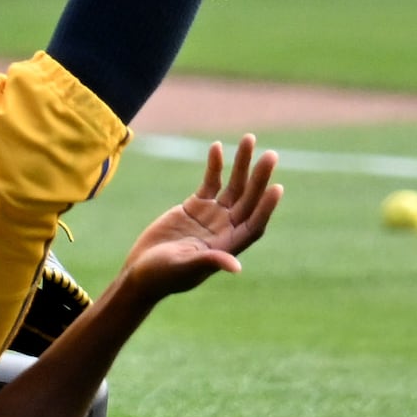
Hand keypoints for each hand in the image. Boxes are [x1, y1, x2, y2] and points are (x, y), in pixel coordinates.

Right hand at [114, 135, 281, 305]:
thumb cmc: (162, 276)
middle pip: (248, 200)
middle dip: (259, 177)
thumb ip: (209, 261)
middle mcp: (226, 229)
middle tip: (271, 155)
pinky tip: (217, 147)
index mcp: (228, 246)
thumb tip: (236, 267)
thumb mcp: (184, 268)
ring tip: (249, 139)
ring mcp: (212, 216)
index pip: (254, 224)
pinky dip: (214, 165)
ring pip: (233, 186)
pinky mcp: (195, 206)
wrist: (141, 271)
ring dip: (241, 164)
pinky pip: (210, 182)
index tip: (276, 187)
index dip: (265, 208)